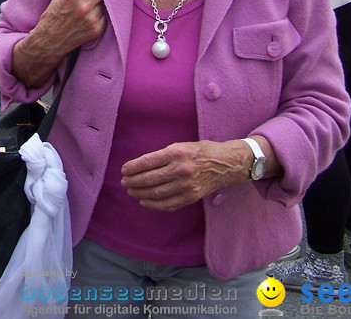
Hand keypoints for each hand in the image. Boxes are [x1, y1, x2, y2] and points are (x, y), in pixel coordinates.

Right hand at [31, 0, 105, 56]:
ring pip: (102, 4)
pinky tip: (87, 20)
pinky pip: (104, 16)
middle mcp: (83, 6)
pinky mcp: (97, 29)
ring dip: (95, 6)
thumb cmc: (53, 15)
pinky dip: (98, 17)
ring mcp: (91, 19)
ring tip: (84, 11)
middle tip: (82, 0)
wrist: (49, 40)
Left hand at [120, 140, 248, 211]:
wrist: (227, 164)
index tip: (124, 170)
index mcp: (176, 152)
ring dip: (140, 193)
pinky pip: (169, 204)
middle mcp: (181, 169)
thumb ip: (163, 155)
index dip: (133, 167)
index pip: (147, 162)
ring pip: (157, 193)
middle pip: (150, 179)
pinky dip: (154, 205)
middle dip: (133, 181)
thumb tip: (141, 165)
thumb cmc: (201, 151)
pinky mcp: (192, 196)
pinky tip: (144, 201)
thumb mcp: (181, 146)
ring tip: (131, 191)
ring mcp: (187, 185)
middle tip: (124, 182)